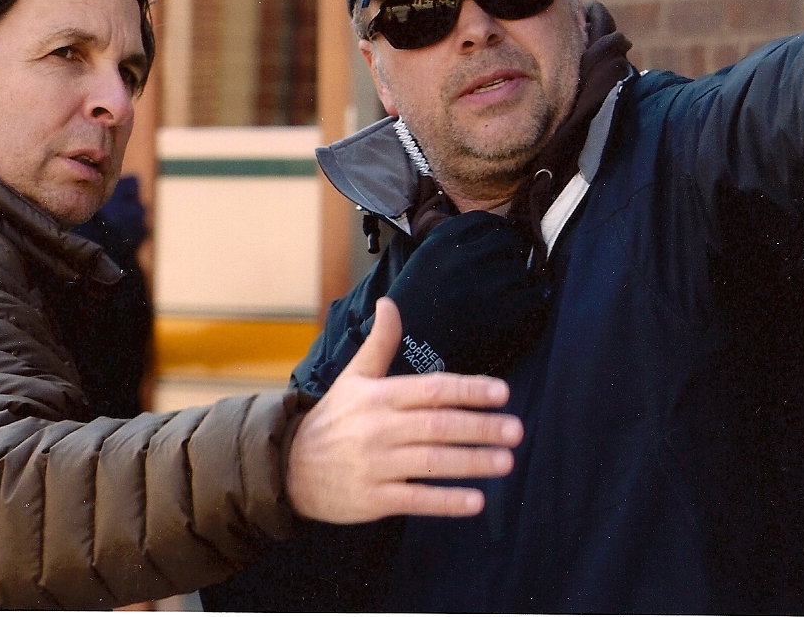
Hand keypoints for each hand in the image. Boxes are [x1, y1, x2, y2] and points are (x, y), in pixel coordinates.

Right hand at [285, 297, 522, 522]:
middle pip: (438, 426)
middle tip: (515, 430)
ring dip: (472, 463)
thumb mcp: (353, 377)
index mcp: (379, 396)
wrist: (288, 470)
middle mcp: (379, 428)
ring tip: (506, 461)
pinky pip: (416, 500)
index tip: (502, 393)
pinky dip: (446, 501)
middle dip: (480, 427)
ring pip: (432, 463)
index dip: (468, 390)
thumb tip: (389, 303)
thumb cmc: (332, 420)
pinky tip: (476, 501)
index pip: (431, 390)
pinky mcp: (373, 499)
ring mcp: (376, 465)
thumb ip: (379, 343)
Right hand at [383, 210, 548, 376]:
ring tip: (521, 277)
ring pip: (518, 267)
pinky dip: (537, 291)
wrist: (408, 350)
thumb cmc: (411, 308)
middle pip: (504, 239)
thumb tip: (482, 231)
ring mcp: (481, 286)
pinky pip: (530, 294)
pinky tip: (536, 292)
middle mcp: (462, 259)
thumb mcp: (420, 263)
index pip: (481, 220)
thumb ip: (447, 244)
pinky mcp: (497, 313)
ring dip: (522, 271)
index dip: (496, 225)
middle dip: (513, 246)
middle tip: (516, 253)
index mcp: (440, 244)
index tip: (502, 231)